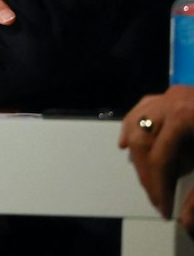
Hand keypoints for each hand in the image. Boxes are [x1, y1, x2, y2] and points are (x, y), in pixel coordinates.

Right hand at [121, 87, 193, 227]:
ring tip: (147, 177)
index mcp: (184, 116)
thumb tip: (187, 220)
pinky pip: (145, 108)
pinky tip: (127, 142)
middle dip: (147, 174)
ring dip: (138, 153)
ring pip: (138, 123)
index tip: (165, 209)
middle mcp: (173, 101)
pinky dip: (135, 125)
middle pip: (143, 141)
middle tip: (157, 198)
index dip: (159, 187)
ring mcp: (174, 94)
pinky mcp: (179, 94)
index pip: (160, 159)